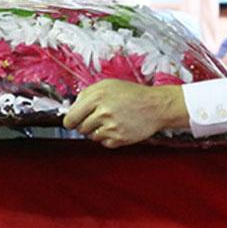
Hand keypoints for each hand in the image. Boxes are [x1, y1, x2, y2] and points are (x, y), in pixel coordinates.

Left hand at [63, 79, 187, 147]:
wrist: (156, 106)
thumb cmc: (133, 94)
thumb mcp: (108, 85)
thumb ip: (87, 94)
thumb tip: (71, 107)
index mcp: (97, 96)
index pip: (70, 118)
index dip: (71, 121)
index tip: (74, 121)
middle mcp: (103, 112)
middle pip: (80, 129)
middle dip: (86, 124)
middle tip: (99, 118)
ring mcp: (111, 127)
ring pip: (92, 137)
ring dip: (99, 131)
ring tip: (112, 121)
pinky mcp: (119, 138)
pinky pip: (104, 143)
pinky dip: (109, 138)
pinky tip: (119, 127)